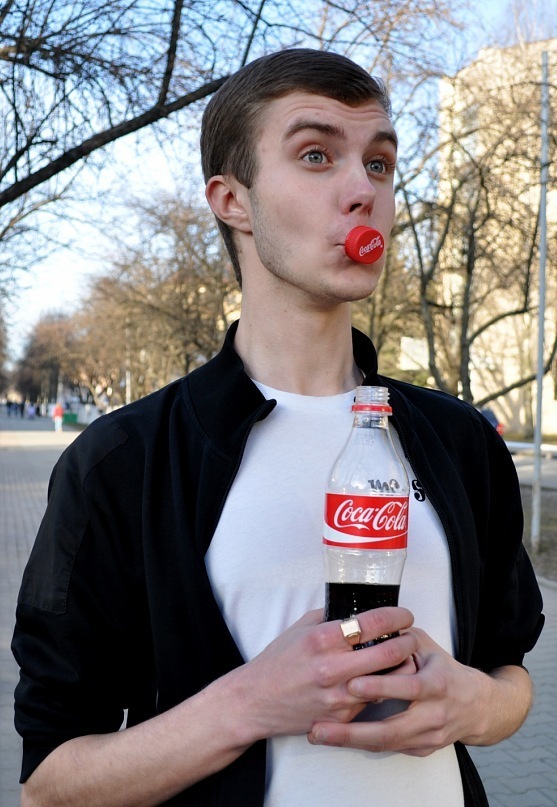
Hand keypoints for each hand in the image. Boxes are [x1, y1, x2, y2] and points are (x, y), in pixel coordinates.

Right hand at [231, 606, 417, 744]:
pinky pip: (373, 701)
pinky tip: (384, 681)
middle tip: (411, 636)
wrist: (255, 701)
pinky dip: (384, 689)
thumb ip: (330, 618)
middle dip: (408, 641)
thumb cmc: (278, 661)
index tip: (405, 615)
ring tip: (404, 659)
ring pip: (389, 681)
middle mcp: (333, 667)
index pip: (373, 622)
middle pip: (389, 652)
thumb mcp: (300, 628)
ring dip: (402, 668)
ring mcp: (339, 695)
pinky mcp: (342, 718)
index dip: (396, 616)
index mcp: (323, 639)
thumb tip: (358, 609)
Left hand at [307, 627, 497, 755]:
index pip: (409, 687)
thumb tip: (365, 622)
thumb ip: (399, 637)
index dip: (382, 687)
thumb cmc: (442, 669)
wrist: (476, 707)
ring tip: (318, 735)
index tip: (352, 684)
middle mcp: (434, 714)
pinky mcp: (420, 749)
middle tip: (321, 726)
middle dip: (354, 729)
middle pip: (392, 728)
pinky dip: (361, 744)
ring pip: (386, 744)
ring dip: (350, 741)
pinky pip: (388, 749)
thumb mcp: (426, 646)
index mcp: (437, 683)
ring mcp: (428, 737)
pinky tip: (336, 739)